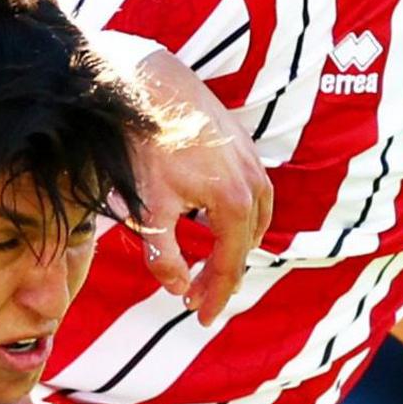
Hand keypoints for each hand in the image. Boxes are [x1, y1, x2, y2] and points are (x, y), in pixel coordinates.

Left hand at [110, 46, 272, 324]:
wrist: (153, 85)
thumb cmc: (147, 146)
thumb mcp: (148, 209)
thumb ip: (162, 255)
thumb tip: (178, 288)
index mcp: (234, 204)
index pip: (230, 265)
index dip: (214, 296)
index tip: (199, 318)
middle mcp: (255, 185)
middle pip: (244, 247)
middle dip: (222, 276)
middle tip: (196, 297)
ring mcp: (255, 165)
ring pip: (253, 223)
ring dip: (232, 248)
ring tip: (207, 268)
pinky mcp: (247, 149)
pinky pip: (253, 198)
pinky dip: (237, 220)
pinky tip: (213, 225)